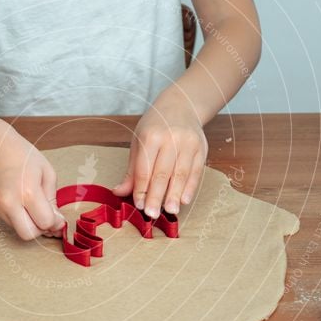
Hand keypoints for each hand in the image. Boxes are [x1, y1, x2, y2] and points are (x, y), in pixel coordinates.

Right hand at [0, 119, 64, 240]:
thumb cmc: (21, 155)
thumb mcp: (46, 172)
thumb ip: (52, 199)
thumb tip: (55, 222)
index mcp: (27, 191)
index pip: (45, 223)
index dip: (55, 223)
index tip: (57, 218)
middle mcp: (9, 202)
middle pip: (28, 235)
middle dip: (40, 229)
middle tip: (44, 216)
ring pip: (17, 228)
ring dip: (27, 221)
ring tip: (28, 202)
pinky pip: (7, 219)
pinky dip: (15, 214)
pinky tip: (15, 196)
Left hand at [113, 95, 206, 217]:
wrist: (181, 105)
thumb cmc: (155, 127)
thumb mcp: (138, 142)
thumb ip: (132, 170)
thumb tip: (119, 192)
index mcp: (150, 137)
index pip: (145, 169)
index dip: (142, 189)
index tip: (140, 205)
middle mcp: (170, 139)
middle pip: (162, 173)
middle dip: (157, 196)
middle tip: (152, 214)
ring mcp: (188, 143)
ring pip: (181, 174)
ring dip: (175, 195)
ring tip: (170, 211)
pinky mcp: (201, 148)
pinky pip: (195, 172)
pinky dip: (190, 187)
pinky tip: (184, 200)